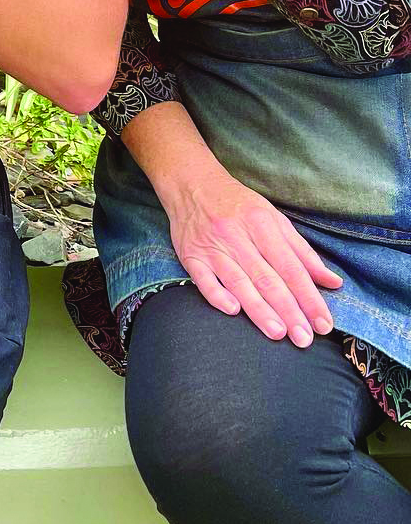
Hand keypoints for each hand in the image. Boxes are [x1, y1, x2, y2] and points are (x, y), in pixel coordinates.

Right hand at [164, 166, 341, 344]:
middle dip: (288, 310)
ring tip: (278, 333)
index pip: (290, 267)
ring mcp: (211, 246)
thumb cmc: (238, 204)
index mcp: (261, 224)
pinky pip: (203, 279)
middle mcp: (236, 235)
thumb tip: (333, 282)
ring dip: (258, 309)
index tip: (323, 323)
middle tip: (304, 338)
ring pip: (238, 281)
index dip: (309, 297)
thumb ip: (302, 252)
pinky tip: (233, 310)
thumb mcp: (274, 219)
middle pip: (266, 278)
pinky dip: (217, 295)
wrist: (191, 184)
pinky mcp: (190, 255)